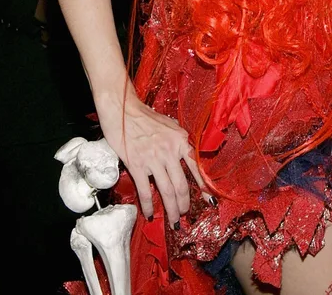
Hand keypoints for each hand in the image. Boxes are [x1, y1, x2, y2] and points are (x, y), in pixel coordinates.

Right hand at [97, 86, 209, 225]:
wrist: (123, 110)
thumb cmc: (147, 117)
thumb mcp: (171, 125)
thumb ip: (180, 142)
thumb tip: (190, 157)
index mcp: (181, 140)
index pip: (196, 168)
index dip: (203, 187)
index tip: (208, 201)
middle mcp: (169, 151)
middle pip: (181, 185)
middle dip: (184, 204)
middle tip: (184, 214)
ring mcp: (153, 159)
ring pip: (167, 191)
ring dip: (171, 209)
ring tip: (173, 221)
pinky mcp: (137, 165)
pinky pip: (145, 191)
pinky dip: (148, 205)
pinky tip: (149, 214)